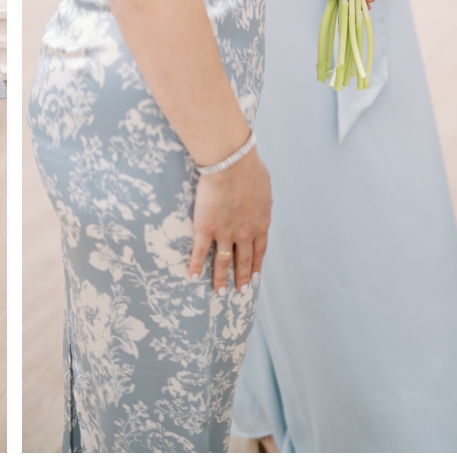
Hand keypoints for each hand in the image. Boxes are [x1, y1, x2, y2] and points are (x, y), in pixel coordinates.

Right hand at [189, 146, 270, 293]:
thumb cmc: (249, 168)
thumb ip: (262, 200)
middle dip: (242, 278)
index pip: (260, 250)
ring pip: (223, 262)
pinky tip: (192, 278)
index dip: (257, 265)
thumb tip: (262, 201)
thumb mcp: (264, 187)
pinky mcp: (205, 229)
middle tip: (240, 291)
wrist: (232, 164)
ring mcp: (225, 233)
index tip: (255, 276)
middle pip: (244, 261)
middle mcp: (244, 233)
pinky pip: (200, 253)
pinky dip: (196, 267)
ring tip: (219, 292)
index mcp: (260, 223)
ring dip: (221, 279)